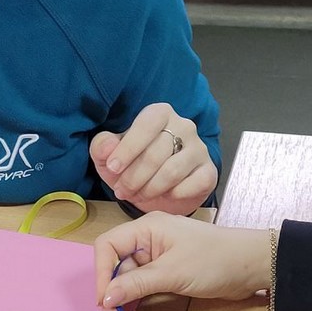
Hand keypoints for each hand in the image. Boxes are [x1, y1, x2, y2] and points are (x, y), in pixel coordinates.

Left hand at [90, 102, 217, 215]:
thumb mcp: (110, 157)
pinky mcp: (208, 172)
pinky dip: (172, 196)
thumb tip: (107, 147)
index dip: (128, 148)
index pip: (147, 124)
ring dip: (149, 189)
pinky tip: (163, 196)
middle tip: (121, 191)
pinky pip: (190, 186)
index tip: (113, 168)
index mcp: (159, 114)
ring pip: (172, 171)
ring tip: (137, 195)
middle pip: (157, 152)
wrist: (159, 190)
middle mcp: (184, 126)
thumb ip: (102, 147)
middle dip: (134, 176)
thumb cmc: (133, 166)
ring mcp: (199, 149)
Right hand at [94, 211, 271, 310]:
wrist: (253, 265)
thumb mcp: (172, 273)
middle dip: (111, 286)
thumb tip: (104, 298)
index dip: (100, 272)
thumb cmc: (214, 261)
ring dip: (124, 294)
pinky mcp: (167, 268)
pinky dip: (138, 295)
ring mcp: (158, 253)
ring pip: (129, 273)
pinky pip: (143, 280)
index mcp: (146, 227)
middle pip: (116, 260)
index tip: (103, 300)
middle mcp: (148, 237)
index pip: (107, 245)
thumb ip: (136, 284)